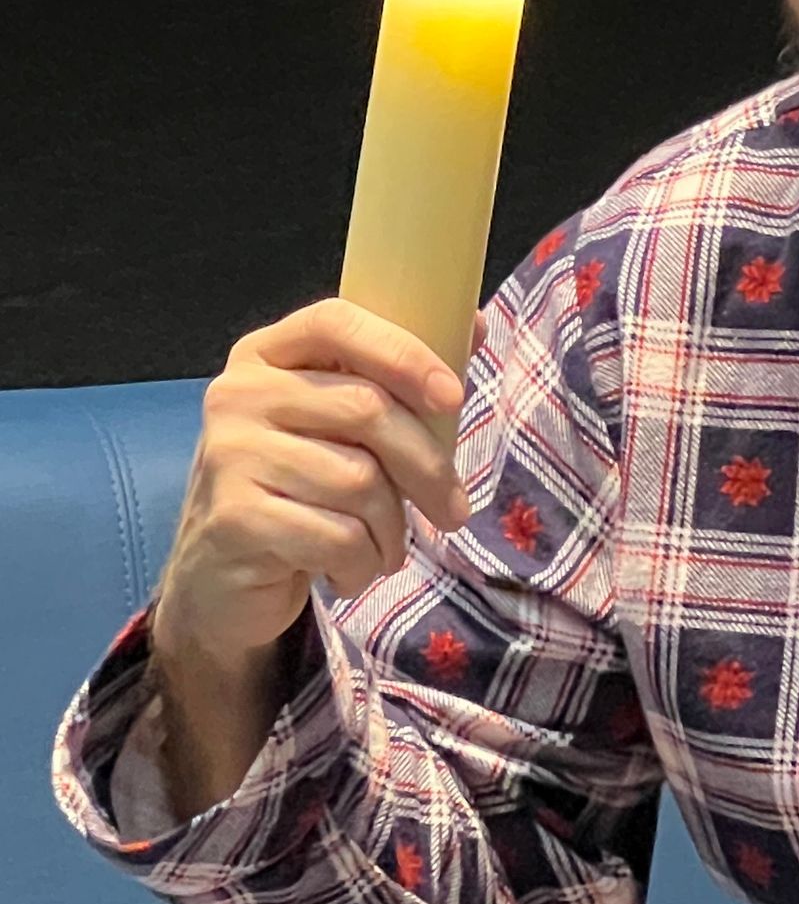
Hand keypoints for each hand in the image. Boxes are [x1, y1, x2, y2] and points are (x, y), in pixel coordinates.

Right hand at [151, 299, 486, 669]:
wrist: (220, 580)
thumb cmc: (297, 493)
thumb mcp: (338, 431)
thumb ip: (392, 380)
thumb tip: (472, 326)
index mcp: (265, 356)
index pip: (336, 323)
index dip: (404, 353)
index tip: (453, 397)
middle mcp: (239, 394)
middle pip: (366, 409)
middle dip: (428, 468)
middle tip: (454, 511)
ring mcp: (230, 454)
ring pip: (359, 481)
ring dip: (391, 529)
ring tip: (382, 547)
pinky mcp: (234, 518)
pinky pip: (338, 536)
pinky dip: (362, 564)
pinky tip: (347, 572)